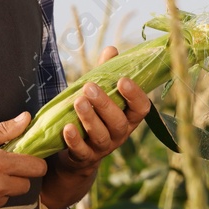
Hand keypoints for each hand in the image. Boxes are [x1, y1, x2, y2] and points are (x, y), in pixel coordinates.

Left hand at [51, 46, 151, 183]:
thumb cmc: (93, 116)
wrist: (76, 153)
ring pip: (101, 135)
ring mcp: (103, 148)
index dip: (135, 95)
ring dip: (90, 118)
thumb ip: (106, 73)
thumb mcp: (101, 94)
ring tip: (78, 102)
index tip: (123, 80)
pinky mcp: (84, 158)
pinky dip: (74, 140)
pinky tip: (67, 128)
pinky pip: (81, 151)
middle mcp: (119, 134)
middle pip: (118, 122)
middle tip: (90, 86)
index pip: (141, 109)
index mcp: (128, 117)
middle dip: (105, 104)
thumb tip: (112, 50)